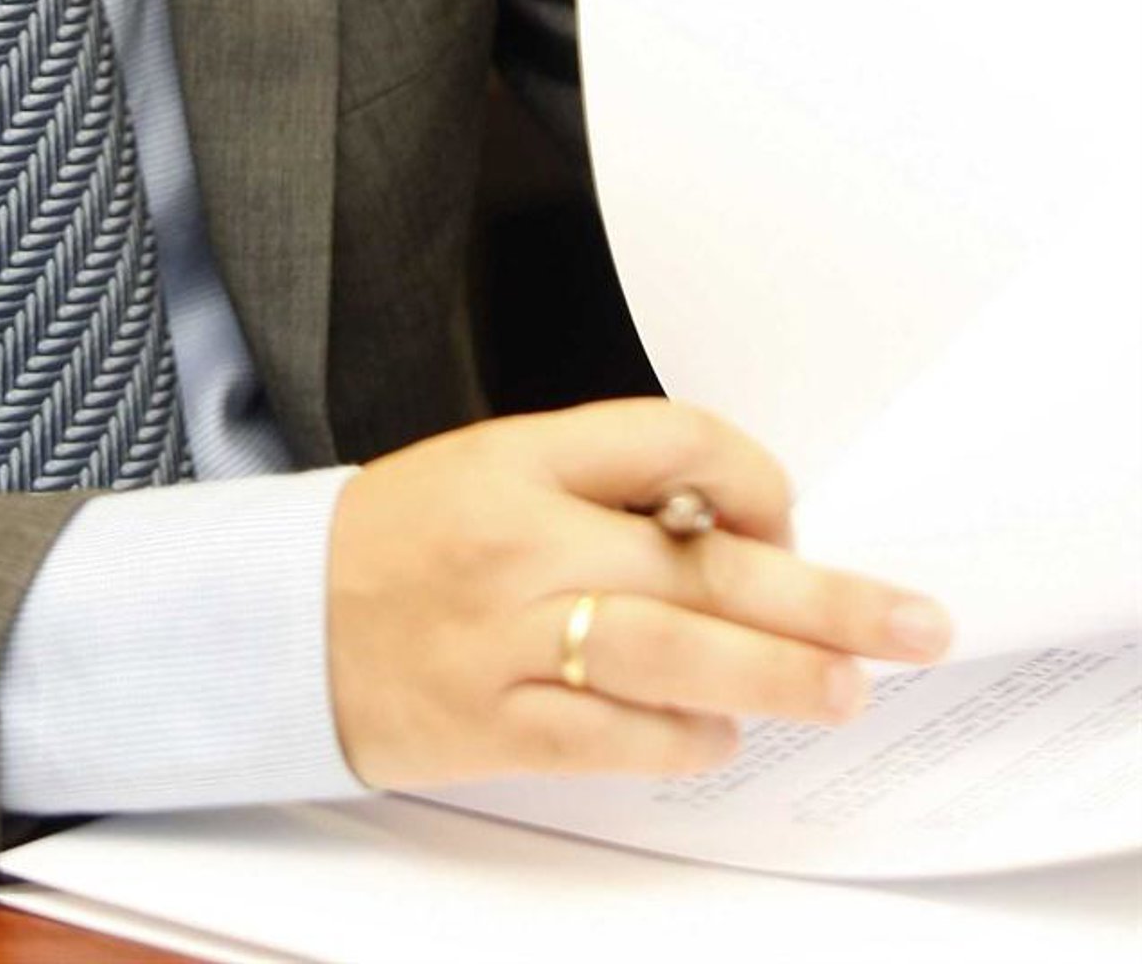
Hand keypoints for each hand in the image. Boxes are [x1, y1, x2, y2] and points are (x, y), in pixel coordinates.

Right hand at [326, 398, 951, 787]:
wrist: (270, 620)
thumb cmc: (393, 543)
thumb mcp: (489, 471)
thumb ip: (598, 490)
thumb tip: (730, 530)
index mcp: (520, 460)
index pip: (673, 441)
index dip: (752, 477)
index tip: (786, 513)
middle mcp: (521, 543)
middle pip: (703, 560)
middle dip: (824, 595)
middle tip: (908, 622)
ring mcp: (506, 638)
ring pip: (677, 653)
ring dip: (778, 674)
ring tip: (846, 687)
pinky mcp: (491, 725)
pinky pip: (617, 736)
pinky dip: (684, 737)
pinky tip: (722, 733)